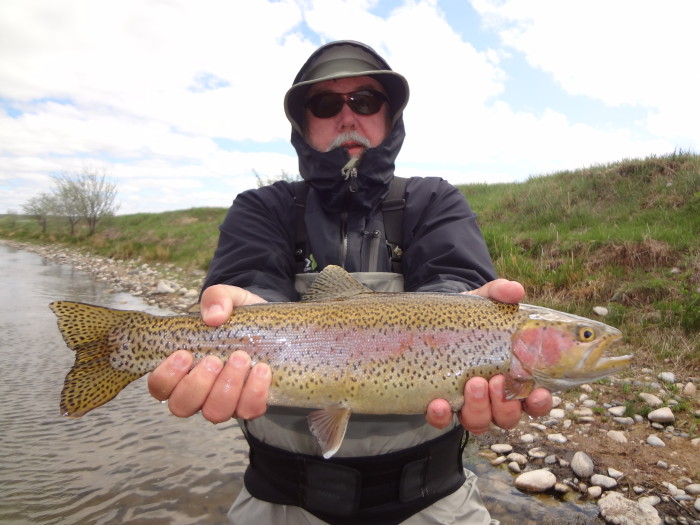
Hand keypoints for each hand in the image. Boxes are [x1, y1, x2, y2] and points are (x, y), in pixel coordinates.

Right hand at [147, 284, 271, 422]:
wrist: (274, 326)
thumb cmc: (239, 317)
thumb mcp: (228, 299)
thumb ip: (217, 298)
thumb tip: (213, 316)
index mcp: (182, 368)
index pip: (159, 386)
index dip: (166, 377)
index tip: (184, 354)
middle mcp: (198, 391)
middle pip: (182, 406)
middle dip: (197, 384)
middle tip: (215, 359)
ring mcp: (223, 401)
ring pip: (214, 413)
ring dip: (227, 388)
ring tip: (241, 358)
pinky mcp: (249, 404)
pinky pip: (248, 411)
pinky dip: (255, 392)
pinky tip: (262, 369)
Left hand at [425, 278, 552, 431]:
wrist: (435, 322)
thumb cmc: (470, 318)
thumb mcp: (484, 303)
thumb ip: (499, 294)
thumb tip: (514, 290)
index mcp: (514, 378)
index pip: (535, 401)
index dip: (540, 403)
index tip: (538, 393)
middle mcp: (494, 399)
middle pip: (509, 417)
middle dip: (504, 404)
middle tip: (494, 380)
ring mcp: (468, 405)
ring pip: (480, 422)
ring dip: (478, 409)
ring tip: (472, 384)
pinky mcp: (441, 406)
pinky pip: (443, 421)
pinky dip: (441, 416)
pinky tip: (437, 404)